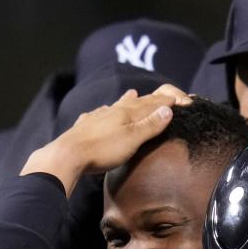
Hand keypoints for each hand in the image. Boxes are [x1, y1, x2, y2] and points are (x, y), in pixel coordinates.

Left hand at [21, 84, 193, 193]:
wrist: (67, 155)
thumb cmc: (102, 149)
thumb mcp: (132, 139)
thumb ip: (150, 125)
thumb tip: (168, 109)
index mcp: (126, 113)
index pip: (151, 104)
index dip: (166, 101)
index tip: (180, 99)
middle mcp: (112, 111)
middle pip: (135, 102)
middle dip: (150, 98)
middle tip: (161, 94)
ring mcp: (96, 118)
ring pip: (115, 106)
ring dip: (126, 100)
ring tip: (132, 93)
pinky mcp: (83, 128)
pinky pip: (97, 115)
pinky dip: (104, 112)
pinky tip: (100, 112)